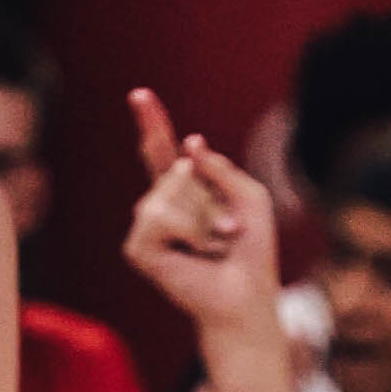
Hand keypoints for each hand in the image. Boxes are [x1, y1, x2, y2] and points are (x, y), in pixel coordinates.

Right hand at [124, 90, 282, 351]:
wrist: (246, 296)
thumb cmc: (252, 252)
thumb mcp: (252, 198)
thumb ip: (222, 167)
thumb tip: (188, 149)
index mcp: (184, 193)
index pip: (162, 152)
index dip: (152, 123)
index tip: (140, 95)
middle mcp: (160, 207)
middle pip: (175, 170)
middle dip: (210, 196)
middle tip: (228, 231)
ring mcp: (146, 227)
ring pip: (168, 192)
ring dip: (203, 216)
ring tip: (215, 243)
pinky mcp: (138, 248)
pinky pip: (159, 217)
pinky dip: (188, 231)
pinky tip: (195, 253)